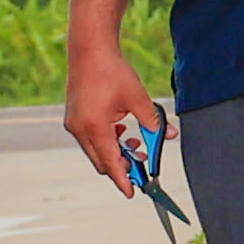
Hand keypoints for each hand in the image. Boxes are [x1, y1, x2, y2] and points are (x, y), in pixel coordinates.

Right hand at [61, 47, 160, 188]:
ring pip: (95, 150)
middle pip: (101, 161)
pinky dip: (106, 140)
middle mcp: (79, 130)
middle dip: (122, 166)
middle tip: (143, 165)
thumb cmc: (112, 71)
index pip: (110, 163)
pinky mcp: (74, 117)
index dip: (123, 180)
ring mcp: (74, 124)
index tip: (132, 193)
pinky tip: (123, 130)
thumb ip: (153, 120)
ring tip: (136, 144)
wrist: (89, 50)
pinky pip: (90, 138)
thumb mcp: (137, 98)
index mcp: (94, 128)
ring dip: (115, 152)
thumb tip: (169, 135)